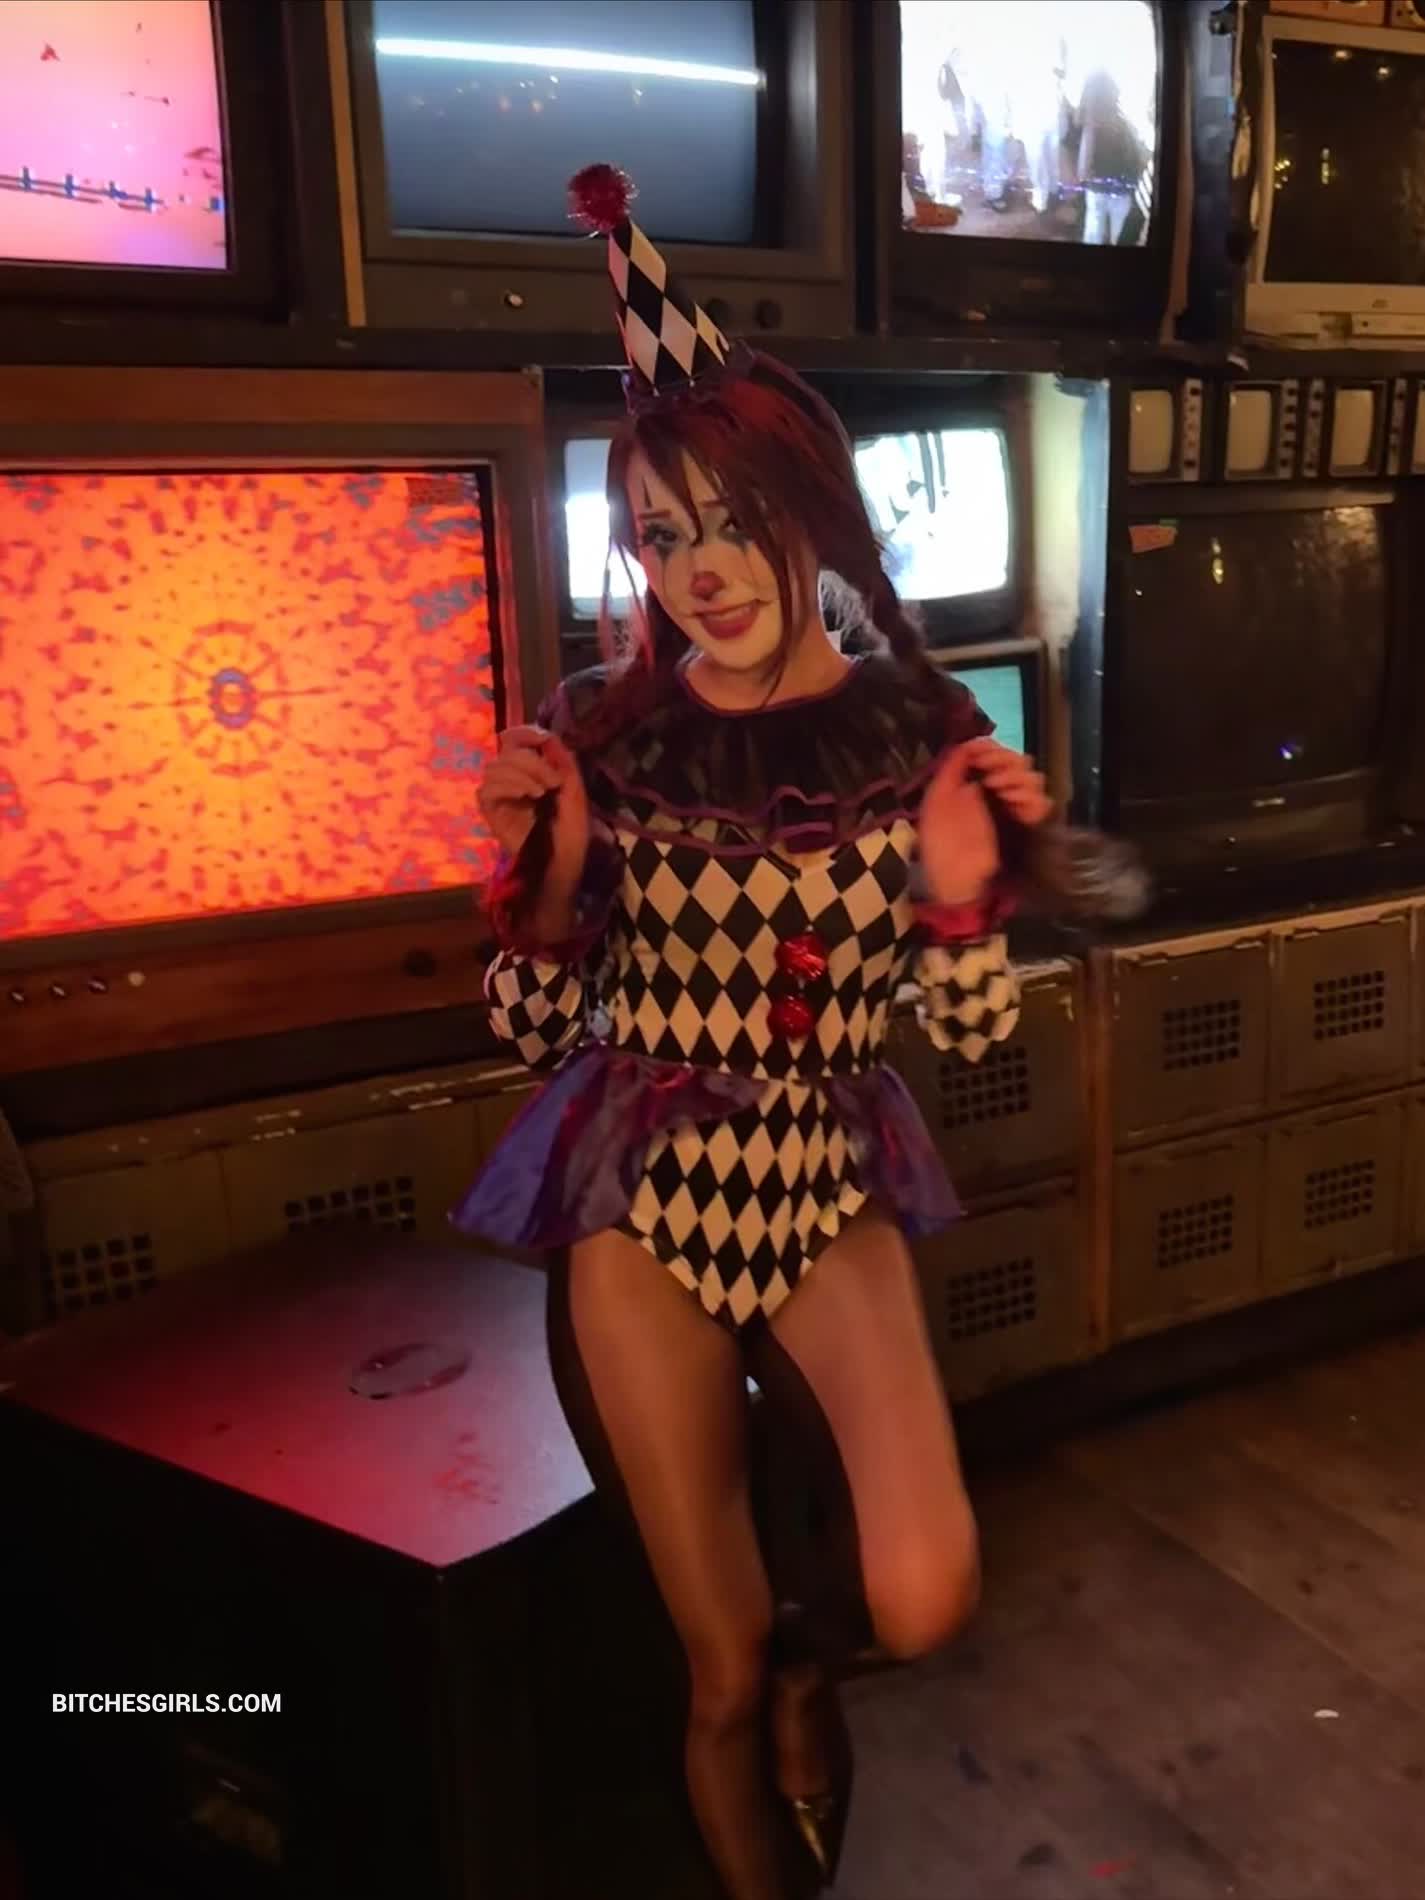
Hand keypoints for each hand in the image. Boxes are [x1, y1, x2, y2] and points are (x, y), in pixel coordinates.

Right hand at [479, 724, 590, 922]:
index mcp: (532, 774)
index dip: (524, 733)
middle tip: (552, 784)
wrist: (562, 867)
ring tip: (540, 793)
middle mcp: (513, 782)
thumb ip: (564, 763)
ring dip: (521, 773)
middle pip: (507, 752)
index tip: (539, 738)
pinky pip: (486, 789)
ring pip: (495, 767)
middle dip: (532, 761)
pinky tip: (526, 796)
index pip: (517, 742)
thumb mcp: (575, 794)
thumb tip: (548, 735)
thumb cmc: (571, 835)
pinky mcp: (491, 813)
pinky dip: (506, 785)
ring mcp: (500, 798)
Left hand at [918, 738, 1051, 906]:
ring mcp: (1012, 808)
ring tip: (997, 788)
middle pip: (1017, 760)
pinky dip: (1031, 797)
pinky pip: (1041, 803)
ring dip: (1016, 777)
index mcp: (973, 783)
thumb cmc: (939, 843)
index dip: (990, 749)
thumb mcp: (936, 801)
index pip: (993, 753)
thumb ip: (952, 770)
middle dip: (1005, 760)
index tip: (981, 756)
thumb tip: (970, 745)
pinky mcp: (1024, 826)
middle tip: (990, 774)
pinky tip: (1014, 802)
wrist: (955, 879)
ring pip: (1033, 777)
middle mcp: (996, 792)